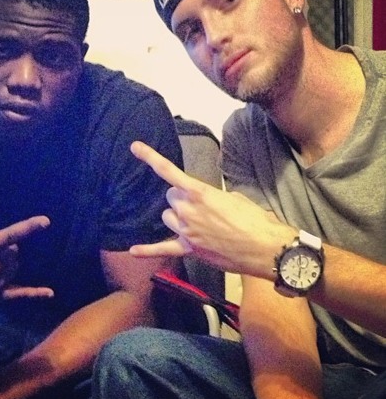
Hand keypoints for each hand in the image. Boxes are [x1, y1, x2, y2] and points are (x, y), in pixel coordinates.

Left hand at [129, 141, 292, 278]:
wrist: (265, 247)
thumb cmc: (255, 219)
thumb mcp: (234, 197)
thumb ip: (211, 197)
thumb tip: (204, 204)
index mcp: (199, 192)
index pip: (168, 171)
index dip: (150, 157)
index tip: (134, 147)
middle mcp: (187, 210)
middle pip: (170, 197)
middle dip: (180, 198)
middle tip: (198, 205)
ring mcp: (186, 231)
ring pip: (167, 217)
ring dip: (176, 216)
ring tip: (194, 222)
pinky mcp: (189, 249)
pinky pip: (163, 249)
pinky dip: (148, 250)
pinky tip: (133, 251)